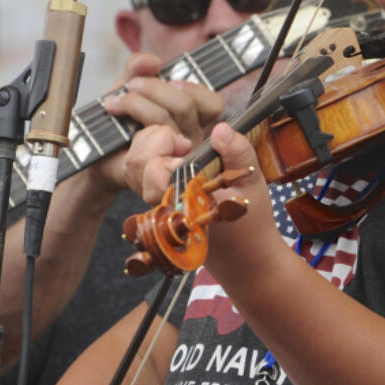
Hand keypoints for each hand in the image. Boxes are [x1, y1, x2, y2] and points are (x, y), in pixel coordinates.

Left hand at [97, 52, 224, 189]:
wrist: (99, 154)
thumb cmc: (120, 120)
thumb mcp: (128, 85)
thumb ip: (139, 68)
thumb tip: (153, 61)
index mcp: (192, 120)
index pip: (213, 104)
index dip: (192, 87)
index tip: (167, 77)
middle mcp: (190, 140)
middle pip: (186, 107)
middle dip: (155, 88)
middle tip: (131, 86)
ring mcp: (174, 159)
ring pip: (165, 121)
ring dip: (137, 104)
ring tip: (115, 102)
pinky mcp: (153, 170)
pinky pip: (149, 142)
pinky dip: (132, 123)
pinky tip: (118, 124)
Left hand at [130, 121, 279, 264]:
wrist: (243, 256)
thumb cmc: (249, 219)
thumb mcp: (252, 181)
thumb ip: (237, 152)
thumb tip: (219, 129)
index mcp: (185, 201)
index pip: (153, 169)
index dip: (165, 148)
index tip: (186, 146)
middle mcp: (164, 205)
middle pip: (135, 163)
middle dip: (156, 141)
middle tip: (182, 144)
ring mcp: (156, 205)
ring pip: (132, 166)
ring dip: (152, 146)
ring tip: (179, 148)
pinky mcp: (154, 201)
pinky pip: (137, 174)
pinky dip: (150, 155)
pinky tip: (173, 155)